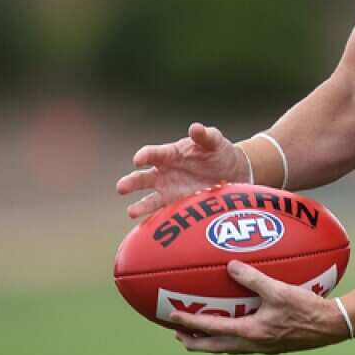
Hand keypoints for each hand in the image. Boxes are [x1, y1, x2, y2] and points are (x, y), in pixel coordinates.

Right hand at [116, 122, 251, 219]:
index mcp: (171, 154)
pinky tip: (148, 226)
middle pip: (143, 177)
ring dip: (139, 206)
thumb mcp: (214, 141)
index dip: (145, 155)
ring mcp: (169, 190)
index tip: (138, 160)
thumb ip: (205, 136)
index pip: (153, 154)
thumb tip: (194, 128)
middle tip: (121, 188)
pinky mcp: (177, 205)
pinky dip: (156, 219)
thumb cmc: (219, 151)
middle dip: (132, 182)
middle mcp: (165, 173)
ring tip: (131, 212)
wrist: (232, 172)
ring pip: (150, 199)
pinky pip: (164, 213)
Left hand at [171, 260, 350, 354]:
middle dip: (194, 342)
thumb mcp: (278, 289)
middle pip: (214, 348)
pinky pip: (242, 344)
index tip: (172, 318)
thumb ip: (253, 277)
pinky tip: (233, 325)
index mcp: (251, 333)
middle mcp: (253, 344)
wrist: (332, 326)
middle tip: (177, 334)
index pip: (211, 330)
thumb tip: (229, 265)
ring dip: (210, 341)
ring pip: (227, 348)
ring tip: (198, 332)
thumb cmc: (307, 308)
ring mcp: (262, 347)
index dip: (189, 323)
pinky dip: (228, 337)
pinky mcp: (272, 345)